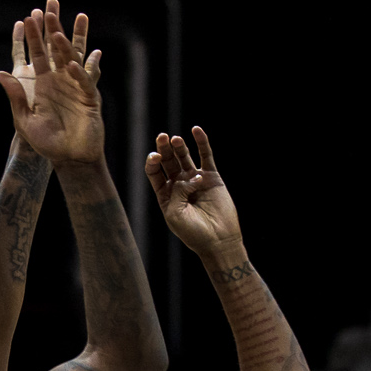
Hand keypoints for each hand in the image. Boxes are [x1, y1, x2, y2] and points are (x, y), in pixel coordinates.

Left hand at [0, 3, 104, 166]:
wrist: (69, 159)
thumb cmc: (46, 142)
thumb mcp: (24, 119)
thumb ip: (14, 96)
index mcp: (44, 83)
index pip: (38, 54)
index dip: (34, 36)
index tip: (29, 16)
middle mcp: (60, 80)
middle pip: (57, 48)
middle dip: (53, 26)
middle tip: (50, 4)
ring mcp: (76, 87)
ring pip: (75, 57)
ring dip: (74, 38)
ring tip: (77, 16)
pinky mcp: (89, 98)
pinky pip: (84, 82)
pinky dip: (79, 73)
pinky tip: (70, 64)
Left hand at [145, 126, 241, 257]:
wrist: (218, 240)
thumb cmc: (193, 232)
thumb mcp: (175, 214)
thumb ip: (177, 192)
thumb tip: (191, 177)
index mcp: (165, 194)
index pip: (154, 171)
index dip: (152, 161)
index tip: (155, 157)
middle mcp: (179, 185)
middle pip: (168, 160)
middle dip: (164, 148)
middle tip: (162, 137)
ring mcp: (196, 179)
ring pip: (185, 156)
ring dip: (179, 146)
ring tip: (176, 139)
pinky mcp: (212, 177)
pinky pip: (206, 156)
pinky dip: (202, 142)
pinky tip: (196, 130)